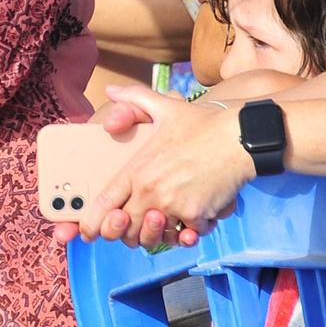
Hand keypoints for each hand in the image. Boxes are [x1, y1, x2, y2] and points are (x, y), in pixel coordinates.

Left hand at [78, 87, 246, 247]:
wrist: (239, 138)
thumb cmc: (201, 124)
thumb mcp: (164, 106)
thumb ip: (134, 98)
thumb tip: (111, 89)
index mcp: (137, 169)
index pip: (105, 202)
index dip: (92, 221)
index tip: (87, 232)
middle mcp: (149, 190)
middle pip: (125, 227)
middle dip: (126, 233)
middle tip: (136, 226)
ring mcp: (172, 205)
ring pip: (153, 236)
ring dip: (156, 236)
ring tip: (164, 224)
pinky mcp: (196, 215)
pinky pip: (185, 235)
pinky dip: (187, 234)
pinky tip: (190, 224)